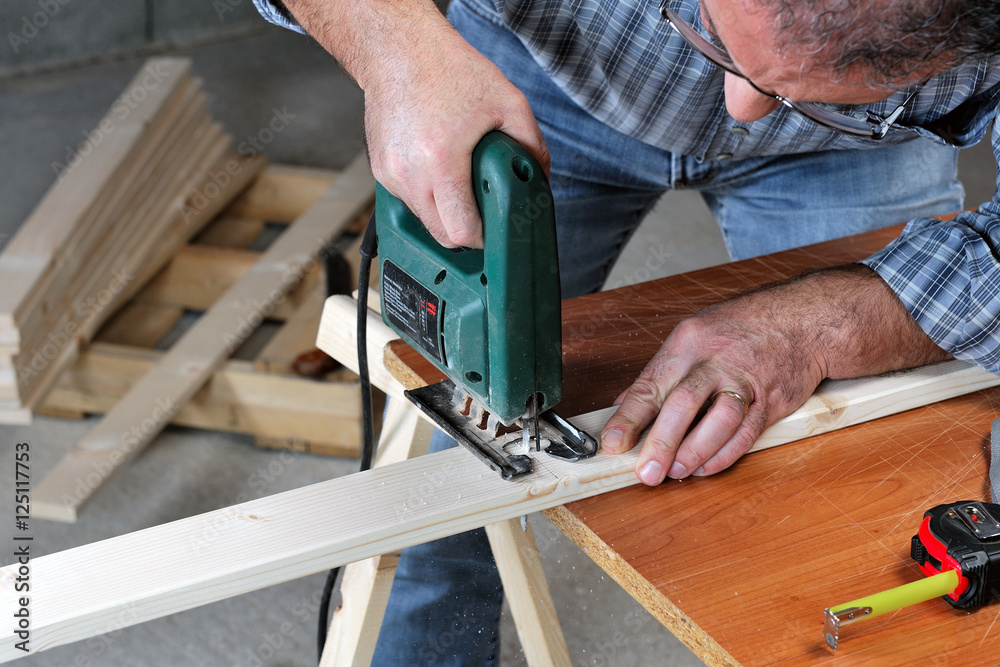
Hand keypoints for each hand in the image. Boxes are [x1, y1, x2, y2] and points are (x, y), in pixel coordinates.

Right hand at [284, 0, 548, 247]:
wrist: (399, 50)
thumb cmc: (447, 70)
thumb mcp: (506, 101)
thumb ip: (531, 142)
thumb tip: (539, 175)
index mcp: (440, 161)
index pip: (459, 231)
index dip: (481, 236)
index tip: (493, 227)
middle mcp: (409, 173)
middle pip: (440, 235)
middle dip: (464, 229)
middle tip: (482, 209)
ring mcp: (390, 174)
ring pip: (423, 219)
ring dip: (444, 211)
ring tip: (459, 179)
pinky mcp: (380, 170)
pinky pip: (408, 199)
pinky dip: (426, 193)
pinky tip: (437, 166)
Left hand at [600, 265, 950, 484]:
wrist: (804, 319)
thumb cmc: (742, 328)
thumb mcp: (693, 336)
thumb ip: (661, 374)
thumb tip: (626, 405)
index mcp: (688, 342)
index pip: (651, 383)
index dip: (629, 417)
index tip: (612, 443)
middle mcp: (716, 360)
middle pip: (684, 403)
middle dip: (661, 442)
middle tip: (645, 472)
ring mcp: (746, 380)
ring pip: (718, 421)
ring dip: (694, 452)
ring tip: (674, 473)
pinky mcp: (771, 400)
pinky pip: (746, 433)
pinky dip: (723, 454)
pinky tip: (705, 467)